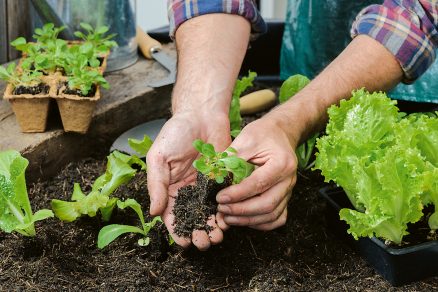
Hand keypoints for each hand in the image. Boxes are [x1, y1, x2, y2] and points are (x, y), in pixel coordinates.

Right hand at [146, 112, 230, 249]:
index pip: (171, 216)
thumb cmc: (176, 132)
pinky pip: (224, 200)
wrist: (202, 114)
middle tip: (204, 243)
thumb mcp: (159, 158)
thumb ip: (157, 185)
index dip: (176, 231)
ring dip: (212, 228)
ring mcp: (205, 187)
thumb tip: (155, 213)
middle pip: (191, 219)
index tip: (184, 243)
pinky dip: (225, 212)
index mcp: (169, 188)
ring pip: (209, 214)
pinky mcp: (222, 180)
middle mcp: (187, 191)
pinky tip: (228, 221)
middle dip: (197, 234)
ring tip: (217, 238)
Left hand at [216, 117, 297, 229]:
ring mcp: (289, 191)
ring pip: (272, 215)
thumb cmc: (263, 134)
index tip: (219, 198)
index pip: (258, 184)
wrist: (280, 133)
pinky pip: (277, 218)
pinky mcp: (286, 197)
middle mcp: (289, 180)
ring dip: (248, 220)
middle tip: (221, 209)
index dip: (238, 194)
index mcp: (281, 163)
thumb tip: (214, 177)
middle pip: (267, 205)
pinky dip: (261, 224)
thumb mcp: (246, 139)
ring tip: (228, 217)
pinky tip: (244, 220)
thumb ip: (232, 158)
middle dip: (241, 211)